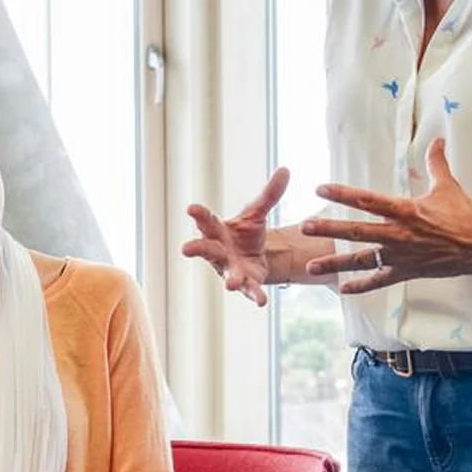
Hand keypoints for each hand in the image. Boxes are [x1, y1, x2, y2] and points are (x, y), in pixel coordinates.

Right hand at [182, 168, 290, 307]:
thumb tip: (286, 169)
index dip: (198, 214)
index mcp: (217, 230)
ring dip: (229, 279)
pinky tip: (262, 303)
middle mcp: (219, 251)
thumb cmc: (246, 233)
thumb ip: (270, 194)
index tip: (191, 208)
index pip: (206, 220)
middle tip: (185, 249)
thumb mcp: (258, 212)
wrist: (255, 258)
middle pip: (205, 249)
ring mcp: (230, 269)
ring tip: (230, 284)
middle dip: (195, 249)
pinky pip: (250, 291)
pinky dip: (255, 296)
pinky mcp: (245, 283)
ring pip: (227, 274)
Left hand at [300, 139, 471, 294]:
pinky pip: (379, 281)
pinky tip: (342, 289)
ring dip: (335, 263)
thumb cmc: (466, 214)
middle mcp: (399, 234)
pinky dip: (360, 286)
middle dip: (328, 228)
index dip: (342, 193)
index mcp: (405, 210)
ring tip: (310, 266)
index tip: (320, 187)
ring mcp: (401, 256)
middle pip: (356, 231)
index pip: (367, 200)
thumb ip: (436, 162)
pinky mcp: (407, 272)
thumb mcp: (448, 185)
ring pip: (361, 260)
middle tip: (304, 226)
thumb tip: (436, 140)